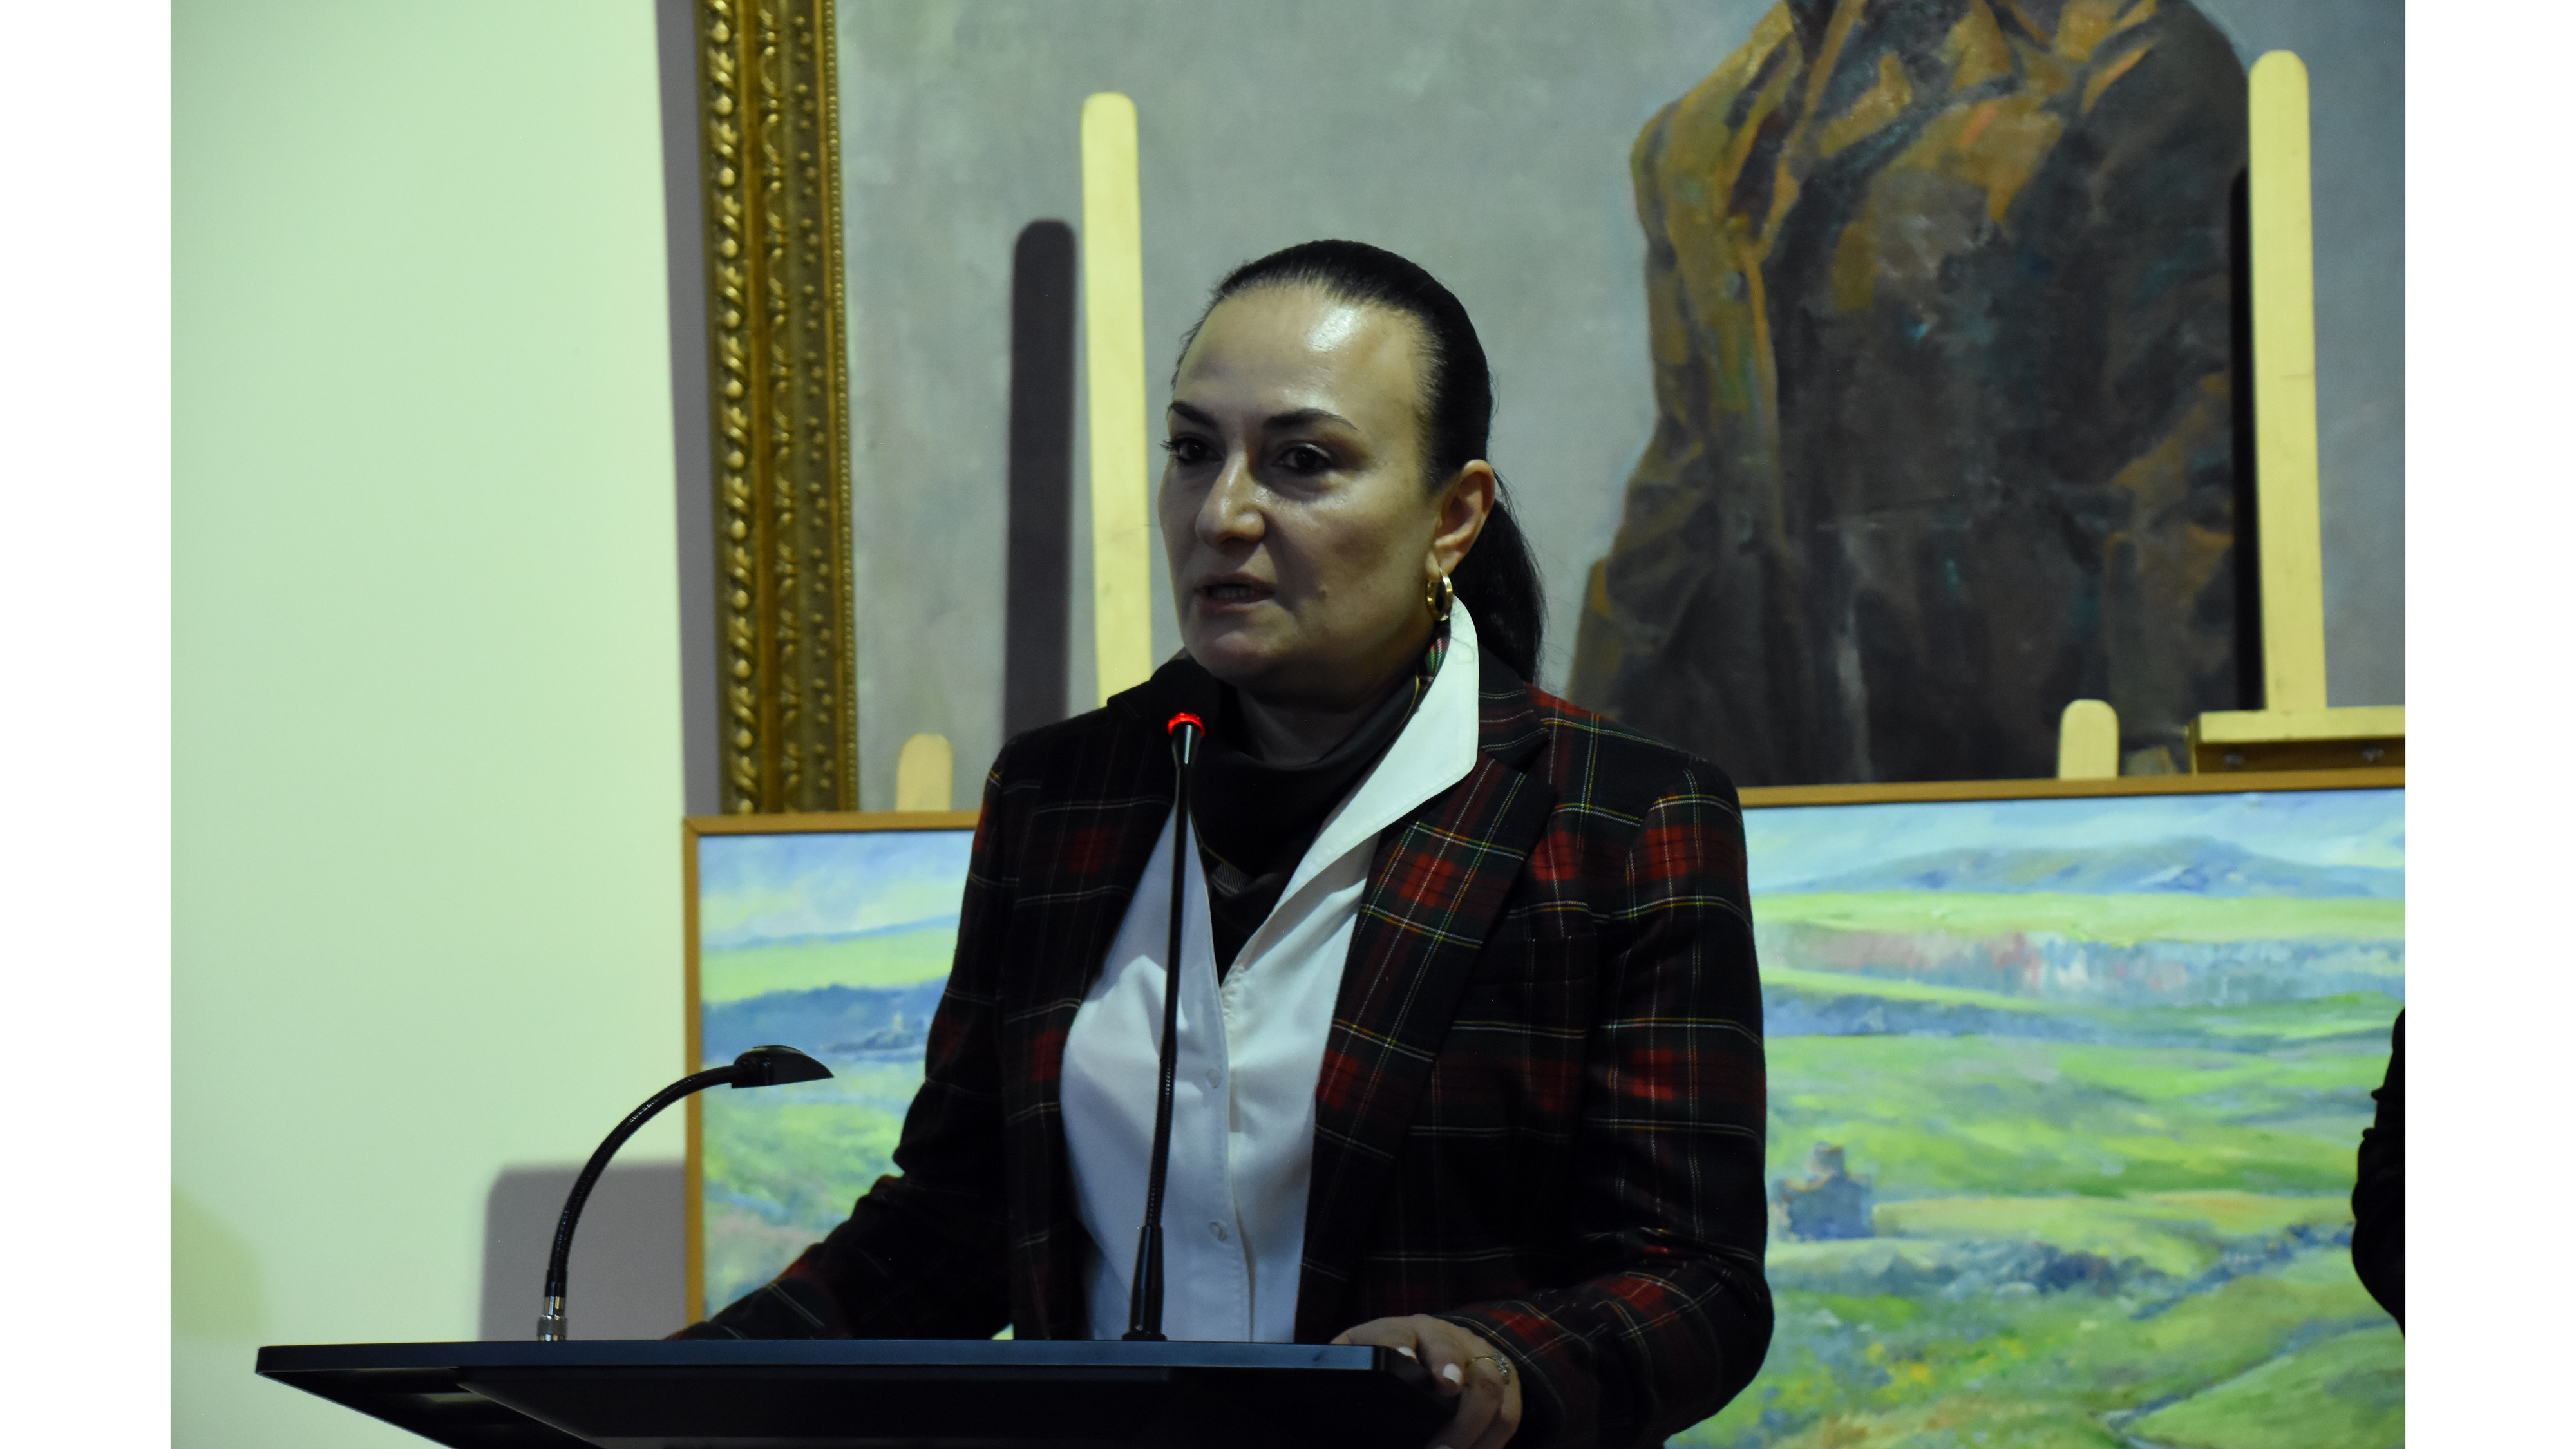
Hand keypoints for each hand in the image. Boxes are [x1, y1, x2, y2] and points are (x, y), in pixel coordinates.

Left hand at [1333, 1314, 1521, 1448]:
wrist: (1438, 1341)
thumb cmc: (1391, 1358)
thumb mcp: (1363, 1355)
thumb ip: (1347, 1369)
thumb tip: (1322, 1394)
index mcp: (1403, 1330)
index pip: (1397, 1334)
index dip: (1400, 1347)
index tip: (1403, 1362)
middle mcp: (1445, 1336)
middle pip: (1455, 1355)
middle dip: (1452, 1393)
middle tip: (1440, 1444)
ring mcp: (1480, 1356)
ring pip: (1490, 1386)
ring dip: (1473, 1429)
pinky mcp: (1506, 1380)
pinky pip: (1509, 1413)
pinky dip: (1492, 1442)